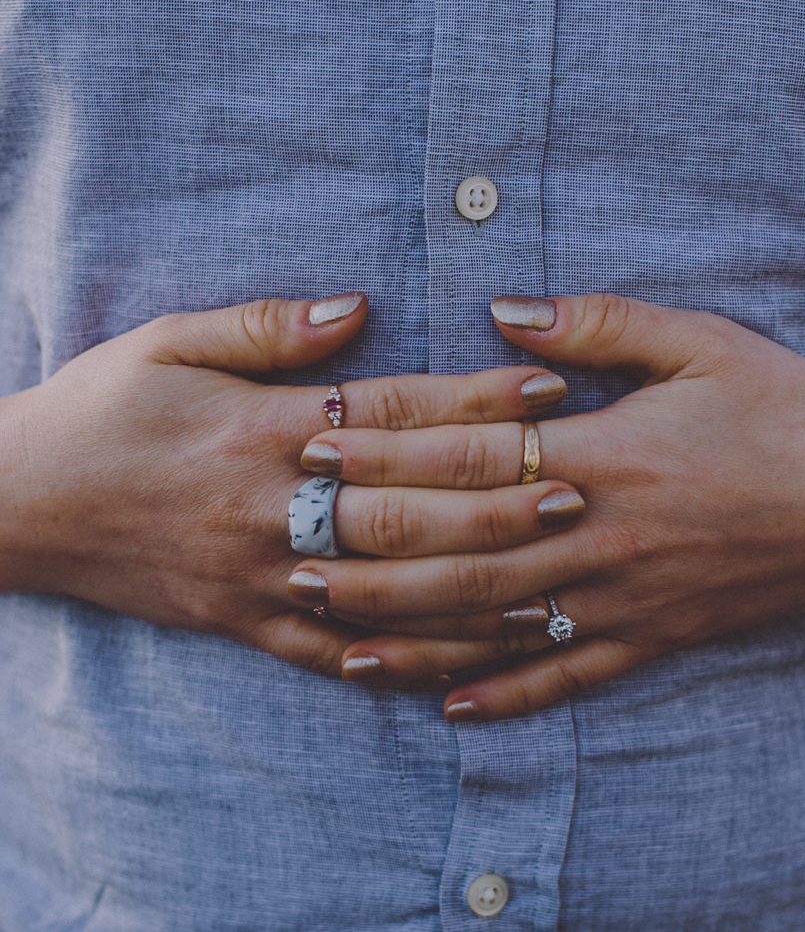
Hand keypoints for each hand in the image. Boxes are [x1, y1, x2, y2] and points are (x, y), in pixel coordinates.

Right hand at [0, 293, 566, 681]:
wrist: (22, 502)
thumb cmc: (103, 408)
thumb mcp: (170, 341)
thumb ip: (268, 327)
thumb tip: (358, 307)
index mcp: (261, 429)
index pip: (392, 412)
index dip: (475, 400)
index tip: (548, 387)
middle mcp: (270, 508)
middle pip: (408, 505)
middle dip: (500, 497)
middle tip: (582, 487)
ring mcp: (259, 578)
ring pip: (388, 592)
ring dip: (476, 589)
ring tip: (555, 584)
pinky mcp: (242, 624)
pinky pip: (335, 654)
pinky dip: (404, 662)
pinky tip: (465, 663)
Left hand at [288, 294, 804, 718]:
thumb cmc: (780, 408)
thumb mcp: (698, 340)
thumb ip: (596, 322)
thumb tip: (501, 308)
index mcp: (607, 453)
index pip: (472, 454)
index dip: (389, 447)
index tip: (320, 442)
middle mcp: (602, 534)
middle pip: (463, 545)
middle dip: (370, 543)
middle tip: (290, 541)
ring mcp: (625, 596)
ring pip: (498, 620)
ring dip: (410, 625)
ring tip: (332, 629)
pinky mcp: (652, 636)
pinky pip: (567, 675)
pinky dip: (505, 692)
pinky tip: (447, 705)